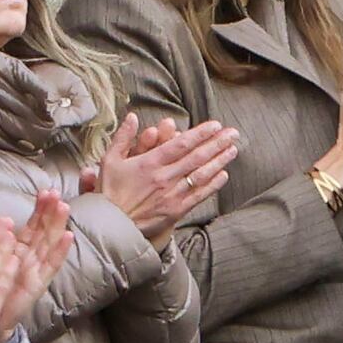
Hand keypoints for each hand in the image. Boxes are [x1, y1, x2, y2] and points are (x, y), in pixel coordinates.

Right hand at [92, 110, 237, 237]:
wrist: (111, 225)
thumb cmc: (109, 192)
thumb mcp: (110, 160)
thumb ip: (123, 137)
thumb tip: (132, 116)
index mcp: (149, 163)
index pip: (180, 144)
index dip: (200, 134)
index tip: (215, 125)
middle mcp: (164, 177)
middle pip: (196, 157)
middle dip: (216, 143)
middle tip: (233, 133)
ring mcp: (172, 194)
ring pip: (201, 174)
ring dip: (219, 161)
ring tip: (233, 149)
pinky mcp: (176, 210)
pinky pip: (198, 195)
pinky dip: (213, 184)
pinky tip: (224, 174)